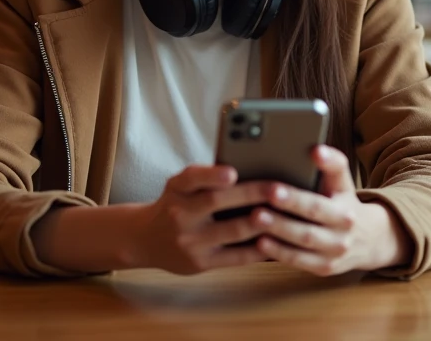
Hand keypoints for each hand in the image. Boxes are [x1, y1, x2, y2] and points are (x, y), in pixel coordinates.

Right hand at [136, 165, 276, 274]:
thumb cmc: (176, 204)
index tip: (232, 172)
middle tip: (279, 189)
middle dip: (251, 195)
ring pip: (231, 231)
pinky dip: (257, 249)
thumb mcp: (180, 186)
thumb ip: (206, 177)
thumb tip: (249, 167)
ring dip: (261, 222)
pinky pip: (234, 257)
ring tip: (285, 213)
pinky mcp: (200, 264)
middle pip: (216, 202)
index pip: (191, 178)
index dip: (211, 175)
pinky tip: (276, 239)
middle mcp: (180, 214)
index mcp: (177, 189)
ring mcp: (190, 241)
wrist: (145, 239)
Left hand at [254, 145, 410, 276]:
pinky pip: (299, 262)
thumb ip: (332, 164)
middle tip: (255, 208)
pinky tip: (259, 243)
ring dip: (277, 236)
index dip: (295, 198)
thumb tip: (316, 150)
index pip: (317, 205)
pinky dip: (279, 253)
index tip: (273, 188)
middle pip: (307, 230)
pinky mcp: (323, 268)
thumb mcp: (344, 183)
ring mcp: (332, 255)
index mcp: (344, 212)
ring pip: (301, 247)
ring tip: (254, 223)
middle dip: (281, 220)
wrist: (371, 239)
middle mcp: (340, 236)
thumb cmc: (345, 203)